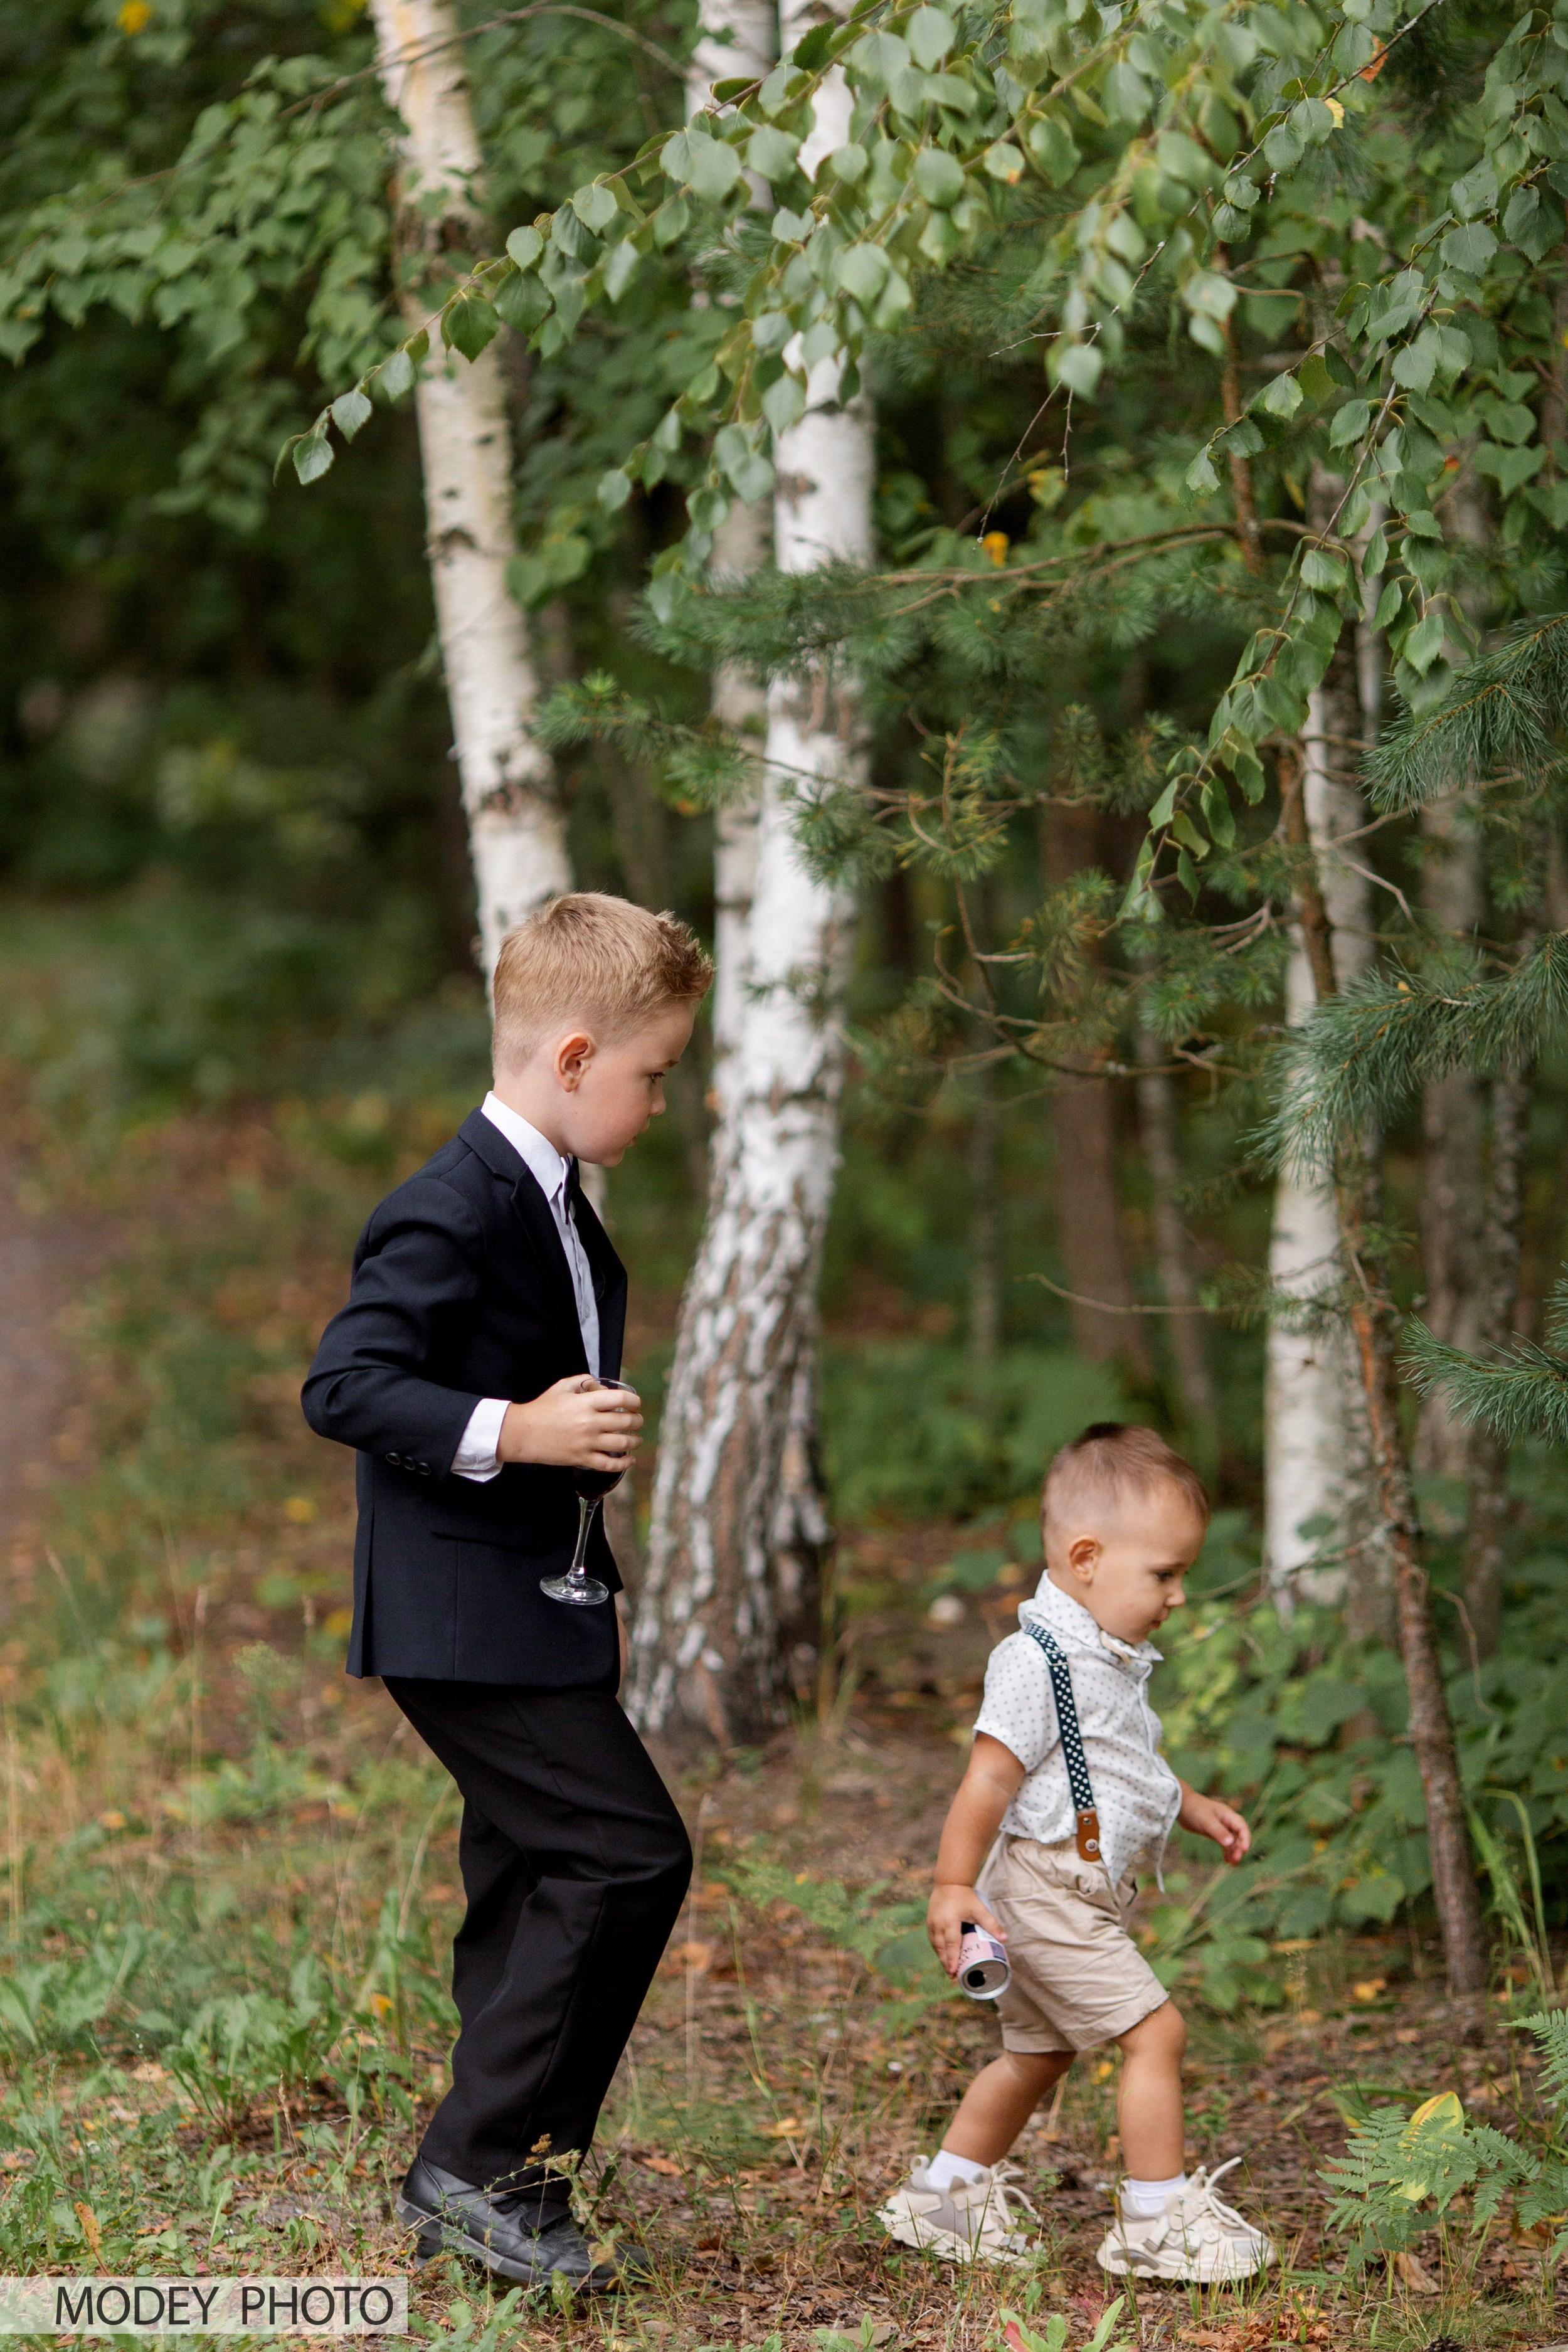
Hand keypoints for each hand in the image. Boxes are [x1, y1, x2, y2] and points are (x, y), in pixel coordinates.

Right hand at [496, 1377, 642, 1472]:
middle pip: (626, 1421)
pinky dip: (625, 1463)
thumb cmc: (541, 1409)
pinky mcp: (582, 1458)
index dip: (634, 1400)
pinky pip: (610, 1465)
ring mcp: (587, 1442)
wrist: (522, 1433)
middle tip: (637, 1420)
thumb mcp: (562, 1387)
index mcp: (586, 1402)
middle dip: (637, 1420)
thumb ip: (583, 1381)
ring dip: (635, 1441)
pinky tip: (630, 1460)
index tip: (635, 1403)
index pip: (621, 1398)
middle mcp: (590, 1422)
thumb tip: (601, 1385)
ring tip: (637, 1439)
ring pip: (623, 1443)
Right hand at [927, 1882, 1004, 1979]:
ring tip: (949, 1970)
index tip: (954, 1972)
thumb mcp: (979, 1909)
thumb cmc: (965, 1896)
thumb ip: (992, 1924)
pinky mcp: (929, 1922)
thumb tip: (1005, 1939)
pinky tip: (943, 1956)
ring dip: (941, 1958)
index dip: (952, 1959)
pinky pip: (933, 1940)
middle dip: (947, 1964)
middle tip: (953, 1977)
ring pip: (935, 1945)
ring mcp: (932, 1923)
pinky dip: (938, 1950)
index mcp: (950, 1922)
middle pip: (941, 1949)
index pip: (951, 1945)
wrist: (949, 1882)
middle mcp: (938, 1924)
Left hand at [1180, 1785, 1250, 1863]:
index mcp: (1228, 1815)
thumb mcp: (1207, 1821)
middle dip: (1239, 1848)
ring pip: (1232, 1841)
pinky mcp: (1214, 1832)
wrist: (1181, 1805)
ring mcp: (1221, 1827)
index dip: (1246, 1839)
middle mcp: (1227, 1821)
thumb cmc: (1195, 1809)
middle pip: (1239, 1836)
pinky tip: (1226, 1860)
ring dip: (1234, 1851)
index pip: (1242, 1827)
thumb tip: (1230, 1843)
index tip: (1244, 1850)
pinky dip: (1226, 1851)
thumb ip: (1218, 1831)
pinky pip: (1224, 1843)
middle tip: (1236, 1860)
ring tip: (1232, 1863)